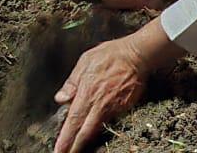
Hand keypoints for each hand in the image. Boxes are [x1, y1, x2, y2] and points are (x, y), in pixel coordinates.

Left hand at [53, 37, 148, 152]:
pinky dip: (101, 130)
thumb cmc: (111, 54)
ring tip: (77, 148)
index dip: (66, 138)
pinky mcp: (124, 109)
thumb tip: (61, 98)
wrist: (137, 54)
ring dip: (86, 141)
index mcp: (87, 92)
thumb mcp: (86, 61)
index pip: (73, 120)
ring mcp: (113, 108)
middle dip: (74, 146)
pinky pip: (109, 122)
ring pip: (97, 130)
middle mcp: (99, 104)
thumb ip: (72, 81)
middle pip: (85, 132)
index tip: (59, 149)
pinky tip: (94, 132)